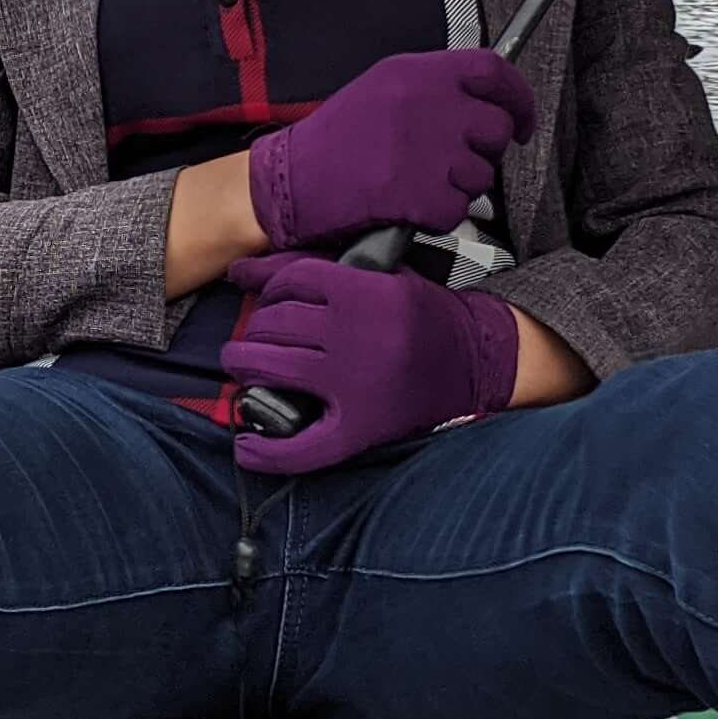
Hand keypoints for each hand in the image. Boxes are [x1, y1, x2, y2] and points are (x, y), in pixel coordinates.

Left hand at [224, 252, 520, 472]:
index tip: (269, 300)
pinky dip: (267, 451)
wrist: (476, 359)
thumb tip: (241, 270)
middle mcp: (357, 337)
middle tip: (254, 338)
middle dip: (254, 330)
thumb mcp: (384, 276)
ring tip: (242, 367)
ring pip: (273, 367)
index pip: (293, 281)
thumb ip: (321, 267)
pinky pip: (301, 446)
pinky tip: (246, 444)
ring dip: (245, 365)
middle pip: (276, 324)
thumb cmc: (424, 314)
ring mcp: (356, 384)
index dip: (271, 288)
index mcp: (367, 293)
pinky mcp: (361, 427)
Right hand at [244, 49, 535, 249]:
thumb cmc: (335, 142)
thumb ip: (435, 89)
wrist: (288, 182)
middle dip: (484, 154)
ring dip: (460, 189)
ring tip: (419, 184)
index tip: (521, 123)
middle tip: (453, 164)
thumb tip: (489, 103)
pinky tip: (409, 207)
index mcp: (416, 73)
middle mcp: (424, 104)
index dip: (518, 99)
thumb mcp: (382, 90)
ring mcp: (421, 149)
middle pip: (495, 129)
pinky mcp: (414, 193)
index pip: (494, 71)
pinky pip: (456, 211)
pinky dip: (438, 218)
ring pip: (481, 176)